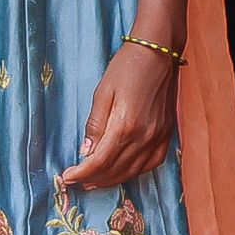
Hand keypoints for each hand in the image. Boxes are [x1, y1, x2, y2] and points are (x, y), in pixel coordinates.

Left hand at [58, 40, 178, 190]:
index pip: (100, 161)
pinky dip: (135, 172)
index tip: (67, 177)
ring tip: (95, 181)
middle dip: (93, 179)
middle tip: (77, 181)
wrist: (157, 53)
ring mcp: (158, 137)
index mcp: (125, 125)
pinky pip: (152, 163)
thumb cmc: (126, 67)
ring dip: (112, 180)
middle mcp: (144, 136)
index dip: (81, 173)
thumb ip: (95, 125)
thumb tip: (86, 151)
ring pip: (133, 171)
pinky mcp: (167, 134)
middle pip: (115, 170)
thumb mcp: (102, 92)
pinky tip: (123, 172)